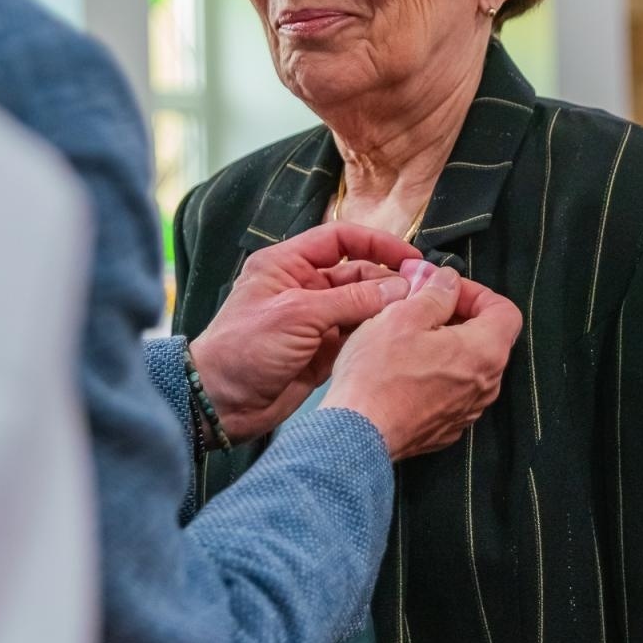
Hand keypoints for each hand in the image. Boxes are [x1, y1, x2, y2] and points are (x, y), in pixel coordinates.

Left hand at [189, 223, 420, 435]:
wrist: (222, 404)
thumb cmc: (244, 350)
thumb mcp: (298, 315)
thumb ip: (351, 299)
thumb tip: (399, 287)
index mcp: (287, 264)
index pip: (340, 238)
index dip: (377, 244)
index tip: (411, 257)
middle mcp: (303, 287)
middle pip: (357, 272)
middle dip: (388, 280)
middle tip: (421, 292)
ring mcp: (315, 319)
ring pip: (362, 305)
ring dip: (386, 308)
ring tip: (417, 314)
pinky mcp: (324, 349)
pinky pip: (358, 334)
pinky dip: (377, 333)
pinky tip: (398, 335)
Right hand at [323, 259, 522, 460]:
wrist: (358, 434)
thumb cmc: (379, 375)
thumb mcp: (403, 315)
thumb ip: (435, 292)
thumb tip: (448, 280)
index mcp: (485, 351)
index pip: (505, 311)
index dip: (476, 293)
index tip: (445, 289)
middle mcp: (486, 385)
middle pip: (487, 338)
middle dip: (457, 316)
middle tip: (420, 306)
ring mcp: (468, 410)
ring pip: (467, 366)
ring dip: (444, 346)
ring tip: (408, 338)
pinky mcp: (447, 427)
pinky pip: (451, 391)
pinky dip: (435, 374)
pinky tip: (404, 370)